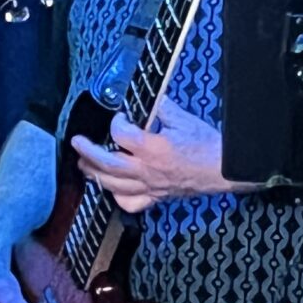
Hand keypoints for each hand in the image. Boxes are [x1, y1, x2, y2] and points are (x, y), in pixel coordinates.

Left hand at [70, 95, 247, 213]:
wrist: (225, 169)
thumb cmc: (208, 146)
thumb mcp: (183, 119)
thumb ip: (161, 108)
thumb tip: (149, 99)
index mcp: (153, 148)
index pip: (120, 134)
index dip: (116, 123)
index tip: (119, 117)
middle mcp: (146, 170)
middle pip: (106, 163)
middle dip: (87, 152)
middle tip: (77, 142)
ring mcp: (149, 186)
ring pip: (112, 185)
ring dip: (94, 174)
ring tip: (84, 165)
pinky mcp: (156, 197)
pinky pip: (130, 203)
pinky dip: (116, 196)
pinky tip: (112, 187)